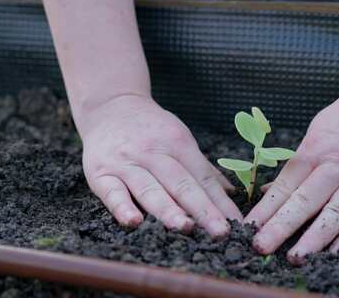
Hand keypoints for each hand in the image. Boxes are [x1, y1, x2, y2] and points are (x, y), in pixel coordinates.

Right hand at [80, 94, 241, 236]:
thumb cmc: (151, 129)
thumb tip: (230, 193)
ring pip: (150, 189)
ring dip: (168, 210)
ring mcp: (126, 162)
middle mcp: (153, 152)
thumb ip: (202, 168)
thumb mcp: (179, 139)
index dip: (221, 203)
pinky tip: (134, 222)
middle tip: (221, 232)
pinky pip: (112, 192)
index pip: (203, 177)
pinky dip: (122, 207)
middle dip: (203, 210)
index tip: (238, 225)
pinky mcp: (100, 173)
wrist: (109, 106)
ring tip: (186, 228)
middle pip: (181, 184)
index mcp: (178, 143)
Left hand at [245, 77, 338, 263]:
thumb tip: (272, 191)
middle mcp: (337, 164)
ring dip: (314, 238)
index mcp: (315, 149)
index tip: (248, 228)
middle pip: (305, 201)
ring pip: (335, 213)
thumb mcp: (317, 130)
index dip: (265, 209)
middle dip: (280, 227)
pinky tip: (335, 252)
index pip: (285, 185)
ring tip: (295, 258)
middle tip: (261, 248)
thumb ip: (297, 163)